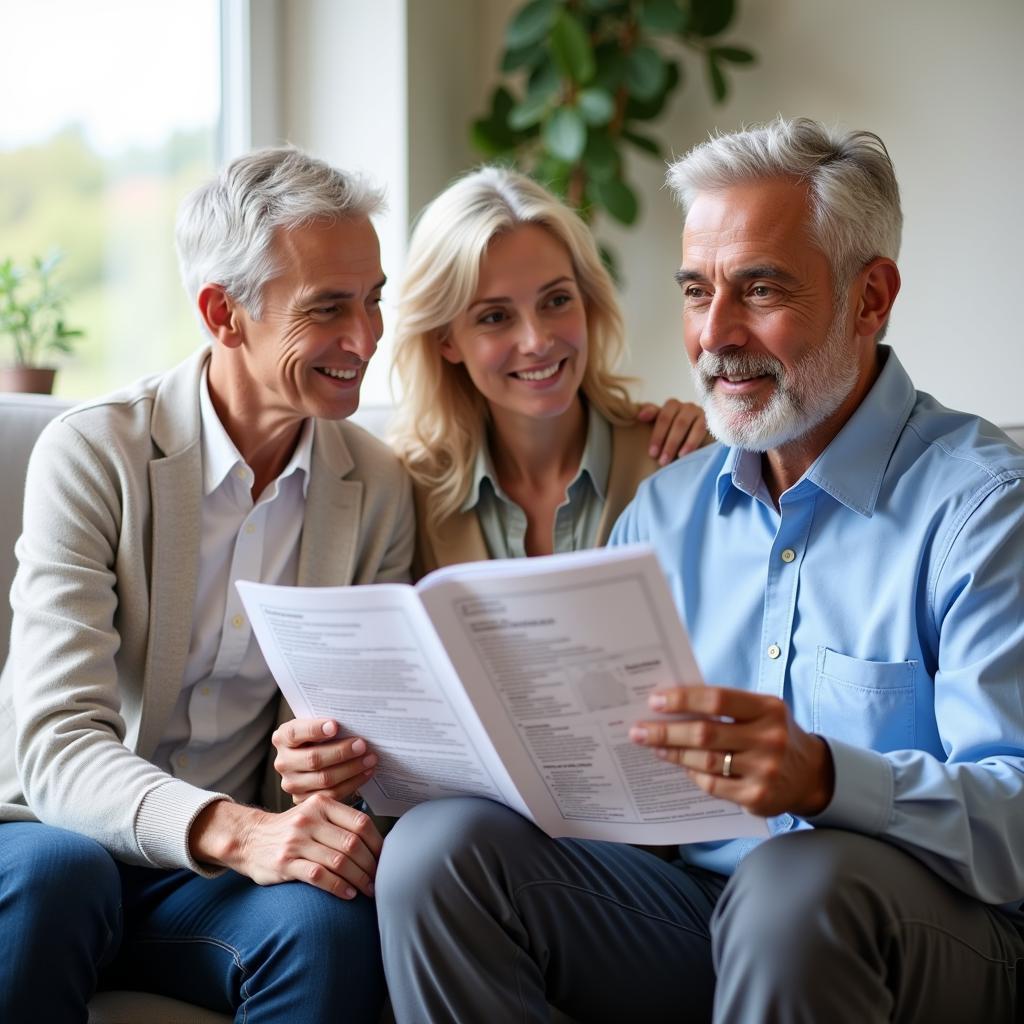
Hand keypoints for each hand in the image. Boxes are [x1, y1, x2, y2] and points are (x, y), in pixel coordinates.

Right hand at [190, 795, 382, 899]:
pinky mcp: (285, 863)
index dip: (377, 844)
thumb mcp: (315, 813)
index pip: (360, 822)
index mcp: (322, 804)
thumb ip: (341, 821)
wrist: (249, 838)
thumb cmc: (292, 829)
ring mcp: (296, 840)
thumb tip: (378, 843)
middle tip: (380, 880)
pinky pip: (319, 876)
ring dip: (358, 879)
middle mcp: (309, 819)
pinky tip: (348, 894)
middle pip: (352, 843)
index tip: (386, 859)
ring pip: (338, 861)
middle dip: (371, 865)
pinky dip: (338, 887)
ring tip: (368, 890)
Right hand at [272, 718, 376, 803]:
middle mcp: (283, 762)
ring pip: (324, 779)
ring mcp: (291, 783)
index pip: (294, 733)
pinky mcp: (303, 800)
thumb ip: (327, 724)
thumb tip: (353, 720)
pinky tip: (365, 773)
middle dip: (341, 752)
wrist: (309, 762)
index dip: (314, 729)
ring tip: (370, 759)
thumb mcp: (316, 726)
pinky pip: (331, 795)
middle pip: (313, 759)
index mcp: (282, 738)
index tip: (335, 725)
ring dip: (351, 769)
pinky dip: (352, 783)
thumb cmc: (318, 738)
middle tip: (362, 745)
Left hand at [628, 686, 834, 817]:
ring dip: (673, 753)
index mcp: (768, 708)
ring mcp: (765, 770)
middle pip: (705, 733)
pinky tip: (681, 766)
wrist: (810, 775)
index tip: (654, 701)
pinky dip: (693, 775)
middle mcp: (769, 738)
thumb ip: (724, 706)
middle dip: (666, 731)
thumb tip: (671, 704)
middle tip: (638, 730)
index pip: (717, 699)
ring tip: (653, 747)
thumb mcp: (760, 712)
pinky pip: (713, 785)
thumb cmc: (772, 734)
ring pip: (705, 761)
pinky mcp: (758, 797)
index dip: (683, 699)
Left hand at [635, 399, 708, 464]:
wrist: (703, 442)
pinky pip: (699, 429)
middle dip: (662, 440)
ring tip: (667, 460)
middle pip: (669, 419)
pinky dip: (690, 442)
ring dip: (673, 442)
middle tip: (657, 458)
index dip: (655, 433)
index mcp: (671, 406)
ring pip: (682, 423)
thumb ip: (652, 418)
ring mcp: (698, 411)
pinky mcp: (709, 420)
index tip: (651, 451)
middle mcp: (685, 406)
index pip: (660, 414)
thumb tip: (639, 416)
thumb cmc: (677, 436)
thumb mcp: (664, 428)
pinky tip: (683, 455)